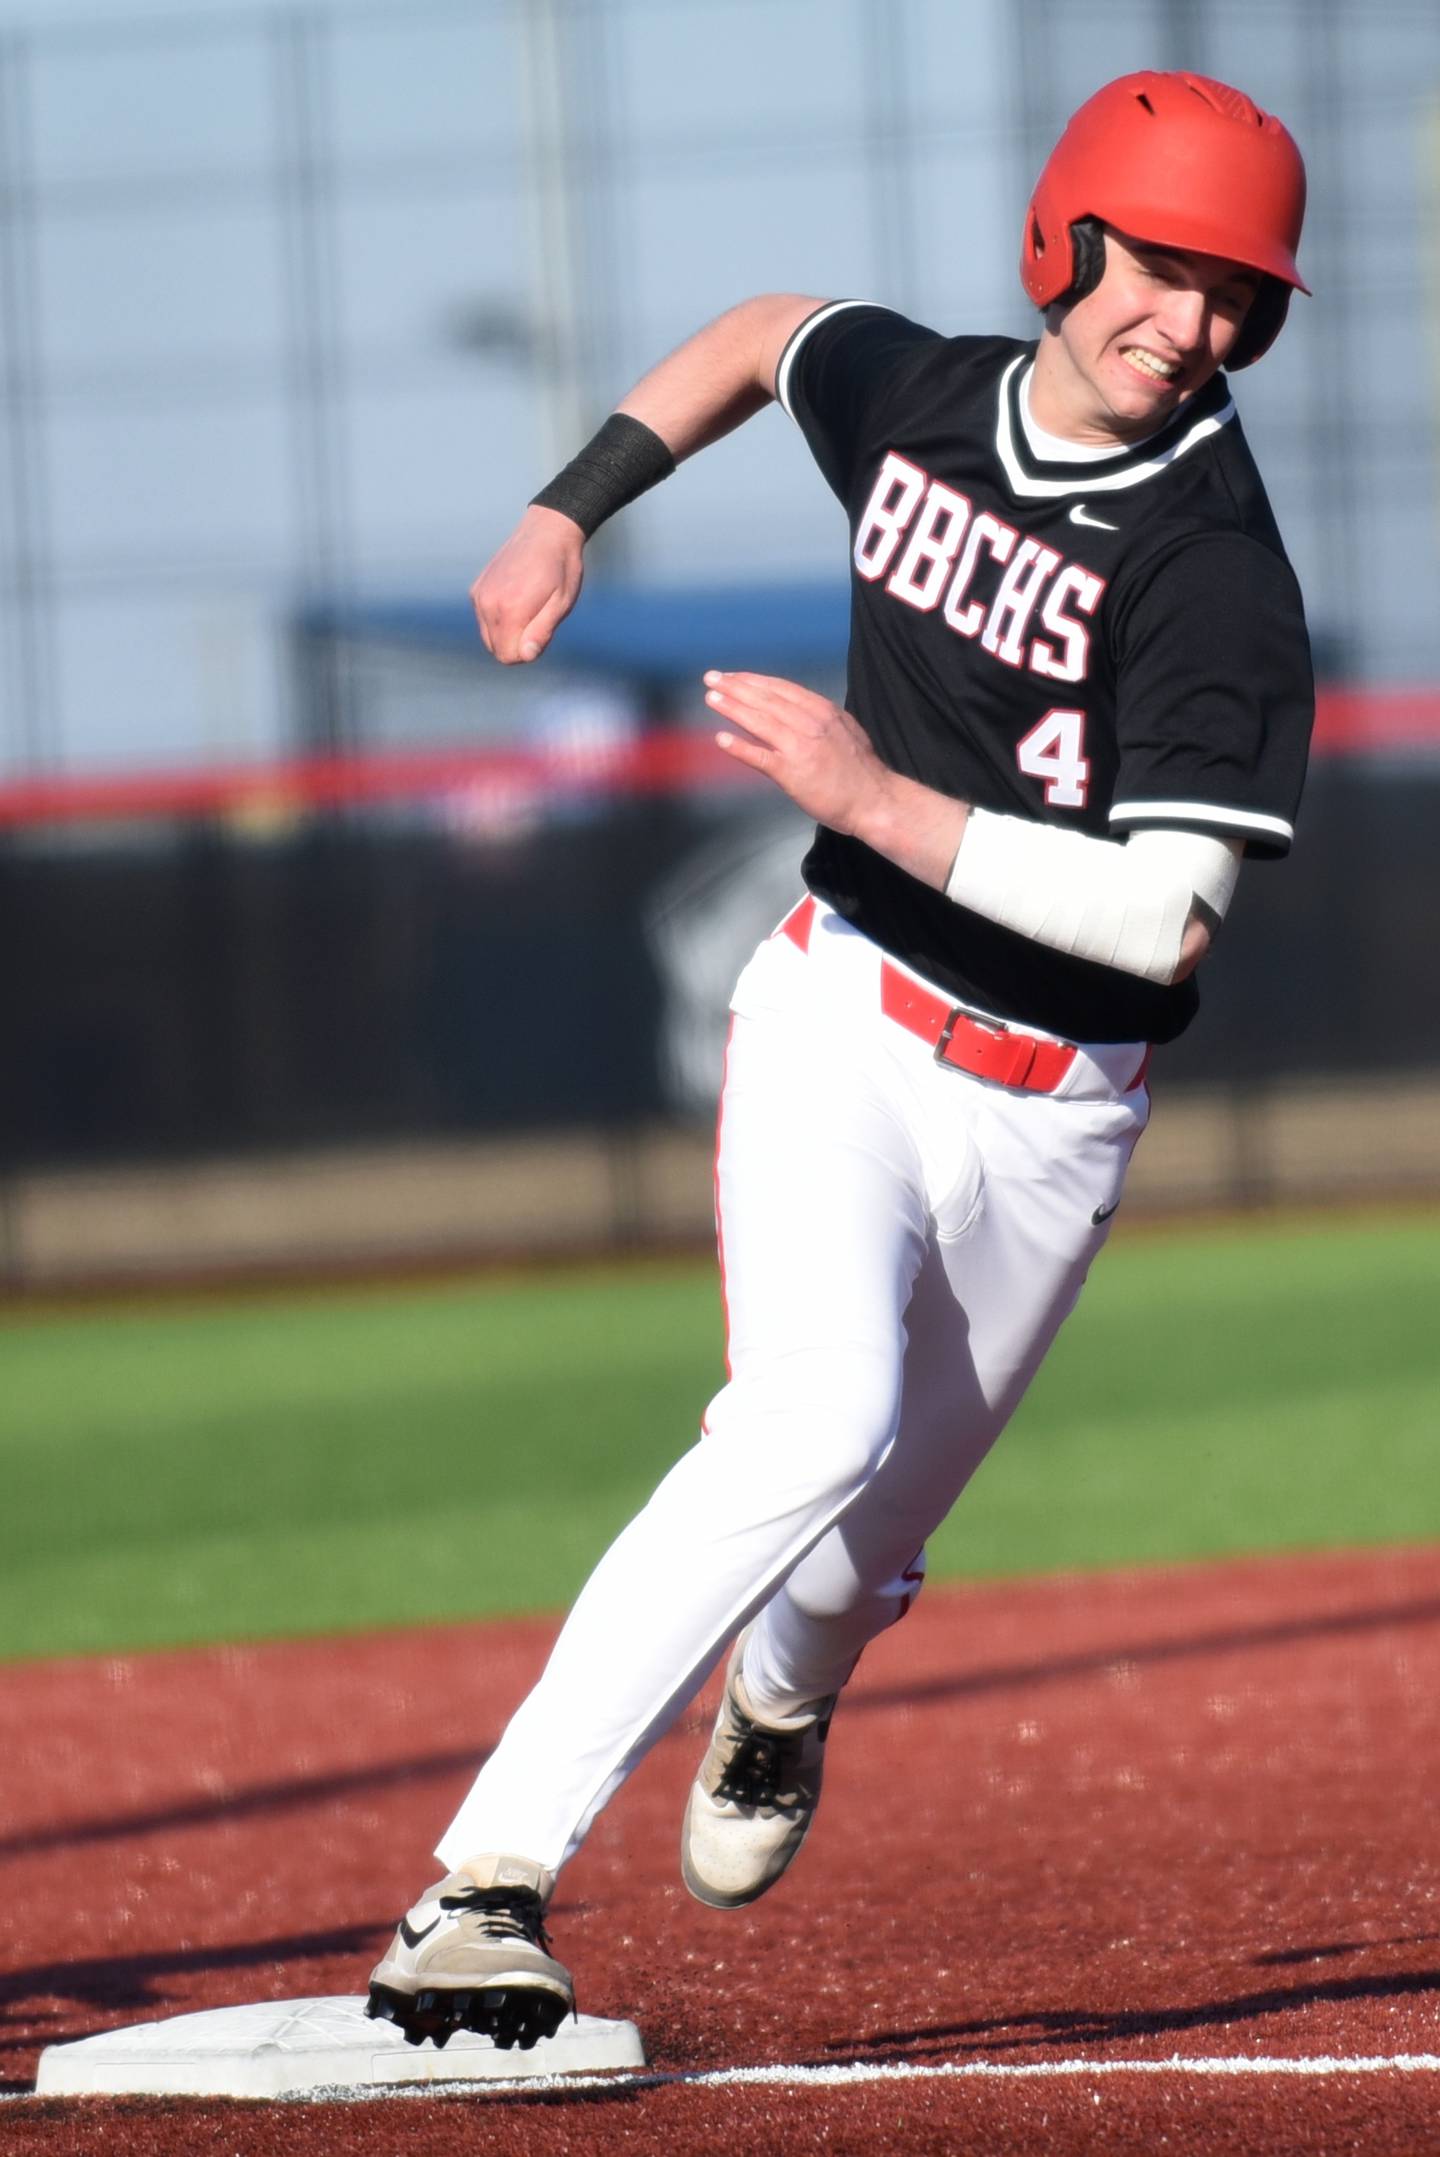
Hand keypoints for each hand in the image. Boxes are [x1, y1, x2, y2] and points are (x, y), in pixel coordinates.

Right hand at [471, 505, 585, 662]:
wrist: (547, 531)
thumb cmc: (560, 569)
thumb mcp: (561, 603)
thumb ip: (541, 632)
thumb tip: (525, 656)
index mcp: (509, 610)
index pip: (508, 656)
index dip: (527, 652)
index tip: (541, 632)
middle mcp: (487, 603)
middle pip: (496, 649)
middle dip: (517, 644)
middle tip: (538, 619)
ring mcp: (479, 595)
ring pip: (489, 636)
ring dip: (508, 631)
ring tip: (528, 607)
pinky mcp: (476, 589)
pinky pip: (484, 619)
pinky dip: (498, 618)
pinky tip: (516, 598)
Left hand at [704, 671, 890, 836]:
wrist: (875, 799)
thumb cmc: (861, 769)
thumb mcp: (844, 729)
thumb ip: (819, 718)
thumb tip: (797, 711)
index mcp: (822, 711)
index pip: (780, 689)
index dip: (753, 680)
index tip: (733, 676)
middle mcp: (809, 723)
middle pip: (765, 699)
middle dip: (735, 687)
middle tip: (712, 678)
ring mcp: (800, 747)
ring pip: (759, 721)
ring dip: (732, 708)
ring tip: (711, 698)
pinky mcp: (792, 773)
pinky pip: (760, 757)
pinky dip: (739, 747)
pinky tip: (721, 739)